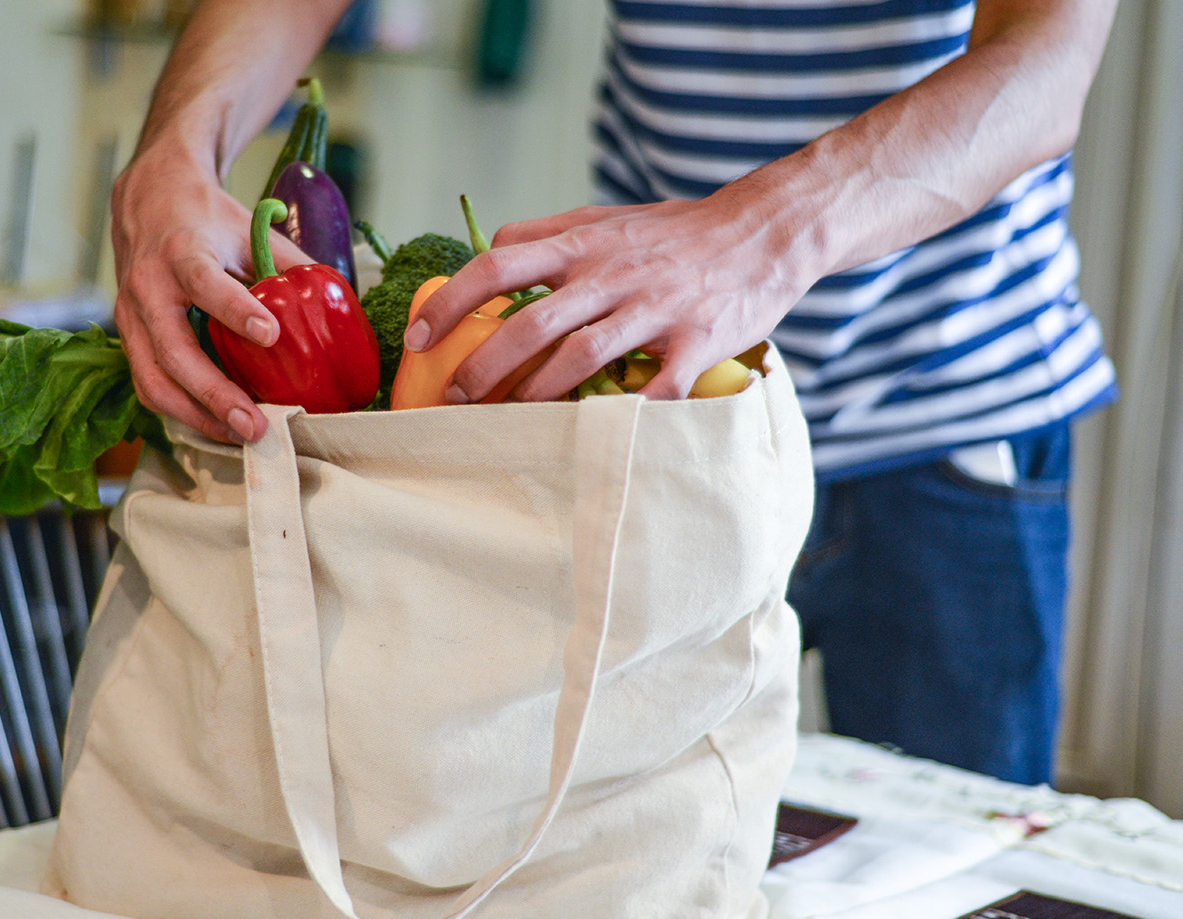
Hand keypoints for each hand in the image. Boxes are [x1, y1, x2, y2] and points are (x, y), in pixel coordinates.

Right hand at [110, 145, 313, 442]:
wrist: (147, 200)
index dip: (236, 311)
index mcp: (182, 251)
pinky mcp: (130, 338)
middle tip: (255, 424)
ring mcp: (131, 316)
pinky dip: (182, 411)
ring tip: (240, 435)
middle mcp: (148, 287)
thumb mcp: (247, 230)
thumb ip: (285, 266)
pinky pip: (149, 384)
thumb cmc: (205, 219)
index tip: (270, 335)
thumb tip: (334, 306)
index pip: (205, 282)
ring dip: (197, 416)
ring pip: (154, 380)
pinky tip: (217, 424)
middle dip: (214, 394)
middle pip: (173, 351)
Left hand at [405, 184, 822, 403]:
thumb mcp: (606, 218)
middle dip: (484, 367)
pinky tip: (598, 435)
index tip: (418, 338)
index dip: (450, 303)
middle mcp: (612, 274)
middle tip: (455, 398)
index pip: (497, 266)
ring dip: (537, 394)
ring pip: (581, 356)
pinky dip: (625, 414)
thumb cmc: (676, 232)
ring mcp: (654, 308)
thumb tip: (488, 248)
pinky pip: (655, 387)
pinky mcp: (696, 341)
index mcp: (583, 245)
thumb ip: (548, 234)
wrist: (764, 230)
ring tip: (508, 420)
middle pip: (530, 322)